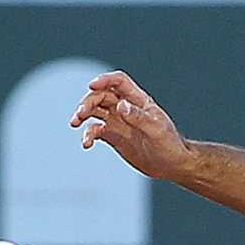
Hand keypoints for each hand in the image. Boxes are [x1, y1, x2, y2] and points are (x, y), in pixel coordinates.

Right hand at [72, 71, 191, 181]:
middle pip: (101, 96)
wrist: (170, 165)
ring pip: (94, 111)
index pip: (119, 82)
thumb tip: (121, 106)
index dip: (105, 80)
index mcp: (138, 100)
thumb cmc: (169, 144)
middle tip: (80, 114)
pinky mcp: (113, 136)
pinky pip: (95, 131)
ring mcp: (118, 121)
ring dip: (83, 114)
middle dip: (88, 102)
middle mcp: (125, 107)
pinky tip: (86, 144)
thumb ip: (138, 117)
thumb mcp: (156, 130)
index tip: (92, 85)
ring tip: (75, 123)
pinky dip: (88, 135)